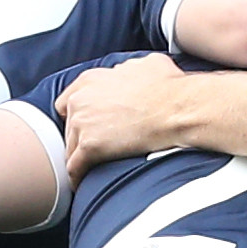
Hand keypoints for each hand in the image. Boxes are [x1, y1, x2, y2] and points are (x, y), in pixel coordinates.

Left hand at [57, 54, 190, 170]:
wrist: (177, 109)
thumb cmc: (169, 87)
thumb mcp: (146, 64)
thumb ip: (128, 69)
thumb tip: (131, 72)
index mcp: (91, 79)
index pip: (69, 101)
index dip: (78, 114)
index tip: (87, 124)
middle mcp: (81, 99)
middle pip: (69, 126)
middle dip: (81, 136)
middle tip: (96, 147)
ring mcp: (82, 123)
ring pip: (70, 148)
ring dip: (79, 158)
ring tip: (89, 169)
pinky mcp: (89, 146)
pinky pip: (75, 167)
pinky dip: (77, 177)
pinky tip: (82, 184)